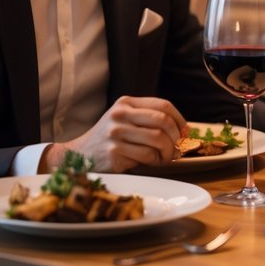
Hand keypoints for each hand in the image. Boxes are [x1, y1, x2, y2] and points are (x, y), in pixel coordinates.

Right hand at [42, 96, 185, 172]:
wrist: (80, 155)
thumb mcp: (123, 119)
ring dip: (168, 152)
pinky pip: (147, 156)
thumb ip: (147, 118)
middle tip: (177, 148)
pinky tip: (153, 162)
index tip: (185, 132)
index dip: (179, 119)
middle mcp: (120, 115)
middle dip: (176, 137)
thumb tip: (183, 131)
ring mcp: (116, 134)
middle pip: (163, 121)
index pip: (163, 105)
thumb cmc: (109, 138)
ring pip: (158, 140)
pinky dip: (156, 161)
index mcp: (125, 103)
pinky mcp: (114, 153)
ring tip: (165, 158)